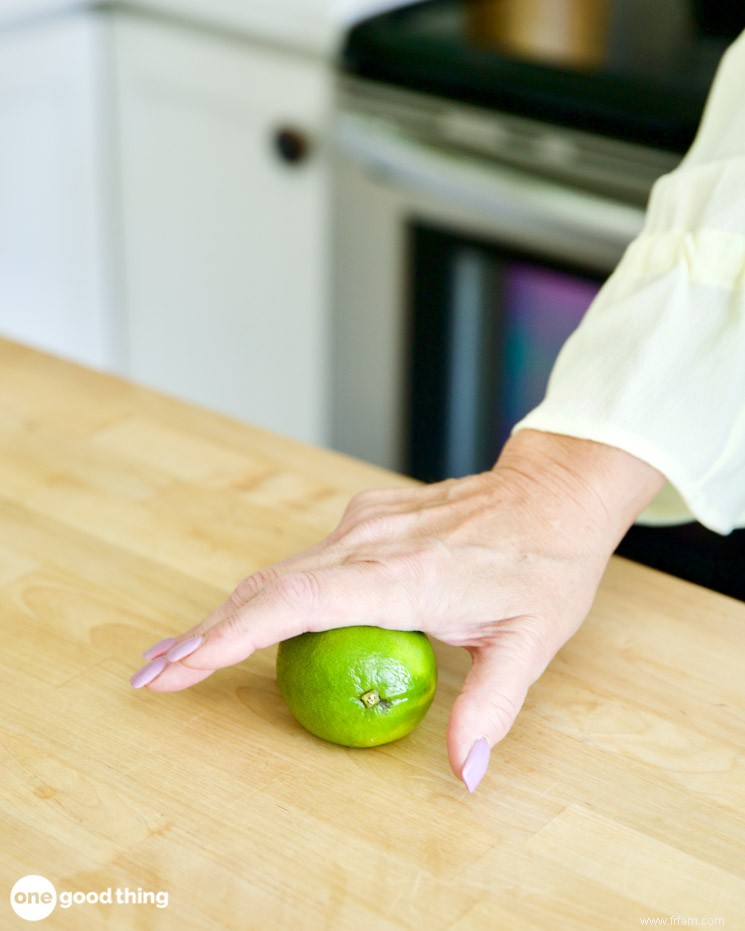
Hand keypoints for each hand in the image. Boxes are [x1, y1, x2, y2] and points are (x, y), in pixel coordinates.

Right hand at [130, 430, 663, 790]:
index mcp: (407, 575)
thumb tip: (464, 775)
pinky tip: (247, 623)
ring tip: (181, 657)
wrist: (552, 493)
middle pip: (269, 585)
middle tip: (154, 676)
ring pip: (279, 570)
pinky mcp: (366, 517)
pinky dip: (268, 594)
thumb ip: (490, 708)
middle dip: (206, 632)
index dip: (234, 635)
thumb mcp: (530, 643)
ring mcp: (366, 522)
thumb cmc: (545, 566)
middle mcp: (373, 541)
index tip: (182, 665)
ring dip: (228, 614)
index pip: (298, 602)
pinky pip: (305, 559)